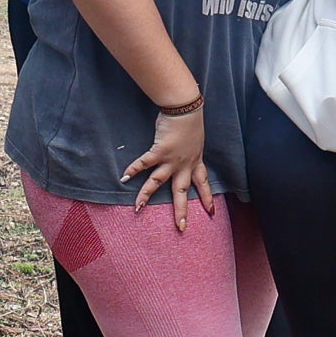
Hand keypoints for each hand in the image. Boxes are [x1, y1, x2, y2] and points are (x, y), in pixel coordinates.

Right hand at [122, 105, 214, 229]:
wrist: (185, 109)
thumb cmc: (191, 120)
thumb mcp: (196, 138)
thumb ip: (191, 147)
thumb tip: (189, 148)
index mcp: (195, 160)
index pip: (203, 183)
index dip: (206, 197)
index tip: (211, 211)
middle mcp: (183, 164)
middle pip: (182, 191)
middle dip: (181, 210)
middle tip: (181, 227)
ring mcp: (171, 159)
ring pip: (158, 182)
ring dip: (146, 195)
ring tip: (137, 208)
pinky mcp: (159, 151)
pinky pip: (144, 163)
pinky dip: (134, 169)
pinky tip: (124, 177)